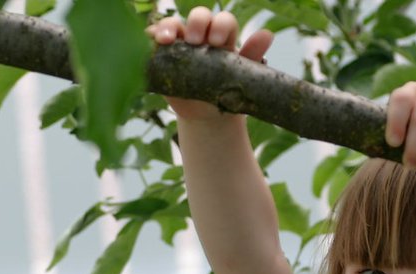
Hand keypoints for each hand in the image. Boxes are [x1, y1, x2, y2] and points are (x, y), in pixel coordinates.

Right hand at [148, 7, 272, 120]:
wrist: (207, 115)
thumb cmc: (226, 93)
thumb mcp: (240, 77)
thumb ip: (252, 55)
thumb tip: (267, 34)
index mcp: (223, 38)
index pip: (223, 21)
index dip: (220, 26)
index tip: (215, 42)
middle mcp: (201, 36)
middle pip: (198, 16)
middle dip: (196, 23)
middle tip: (194, 40)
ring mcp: (180, 44)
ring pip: (173, 25)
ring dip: (168, 27)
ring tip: (165, 39)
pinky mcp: (162, 56)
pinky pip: (153, 41)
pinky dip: (149, 38)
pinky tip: (148, 42)